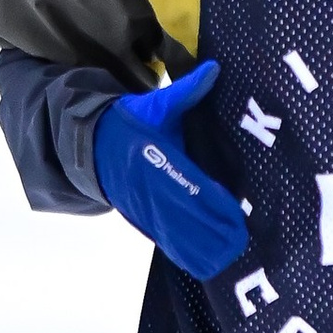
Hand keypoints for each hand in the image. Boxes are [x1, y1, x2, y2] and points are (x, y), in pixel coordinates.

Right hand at [92, 62, 252, 278]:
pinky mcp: (142, 219)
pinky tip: (208, 264)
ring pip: (175, 234)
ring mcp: (144, 207)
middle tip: (242, 237)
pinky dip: (186, 253)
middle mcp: (149, 187)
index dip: (210, 200)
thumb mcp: (157, 105)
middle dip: (213, 229)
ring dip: (202, 247)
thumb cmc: (132, 122)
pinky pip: (166, 241)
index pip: (186, 182)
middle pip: (184, 215)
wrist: (91, 146)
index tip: (235, 209)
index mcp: (153, 156)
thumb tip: (215, 69)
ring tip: (231, 254)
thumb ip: (187, 91)